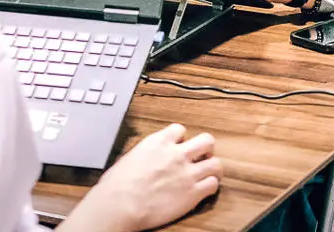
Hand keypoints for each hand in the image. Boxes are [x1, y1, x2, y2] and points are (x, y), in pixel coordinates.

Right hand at [65, 124, 222, 231]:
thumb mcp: (129, 159)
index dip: (181, 138)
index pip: (179, 129)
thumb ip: (145, 155)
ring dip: (212, 168)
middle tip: (201, 156)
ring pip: (216, 163)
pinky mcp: (193, 193)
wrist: (120, 204)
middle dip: (206, 148)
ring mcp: (187, 173)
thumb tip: (145, 160)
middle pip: (206, 140)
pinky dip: (211, 187)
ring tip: (207, 174)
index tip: (179, 146)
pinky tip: (203, 190)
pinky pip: (213, 185)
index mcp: (157, 143)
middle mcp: (176, 155)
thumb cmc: (117, 186)